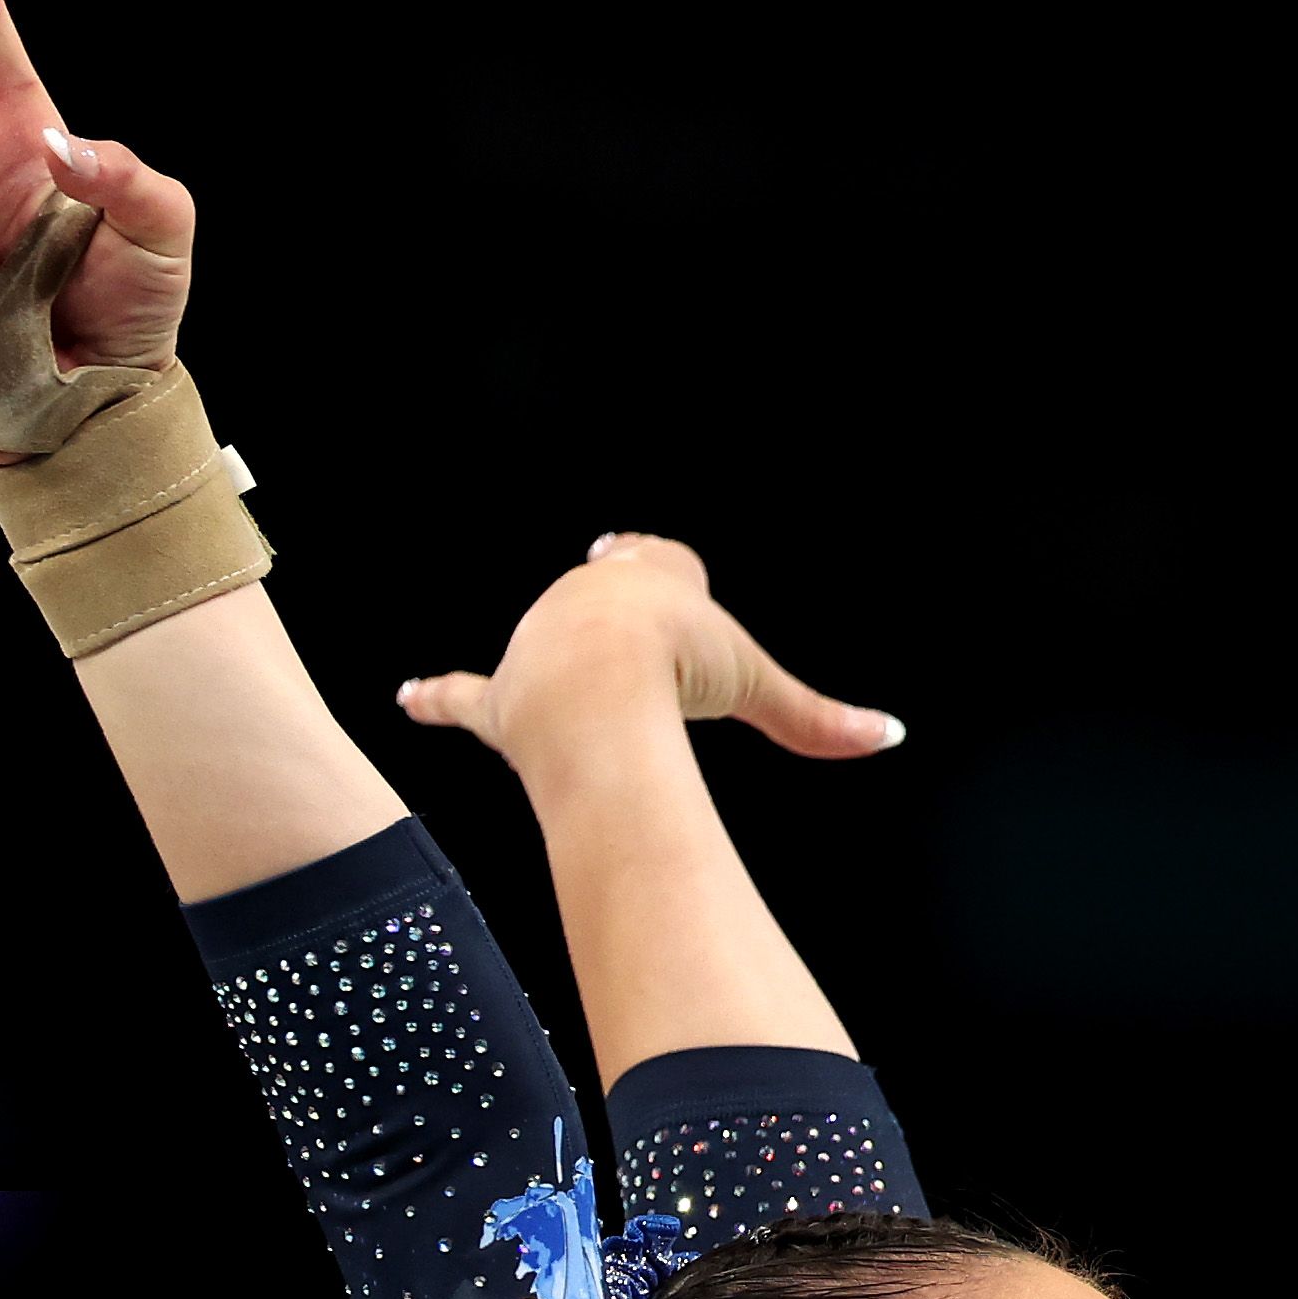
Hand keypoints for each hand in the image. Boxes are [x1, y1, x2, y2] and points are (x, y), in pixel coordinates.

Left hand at [399, 537, 904, 762]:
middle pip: (602, 598)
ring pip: (548, 643)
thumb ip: (814, 719)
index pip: (660, 562)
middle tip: (641, 648)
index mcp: (650, 577)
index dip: (670, 578)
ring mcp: (541, 643)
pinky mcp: (505, 697)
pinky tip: (409, 699)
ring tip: (588, 698)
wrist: (602, 683)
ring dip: (565, 662)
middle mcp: (588, 597)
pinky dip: (440, 699)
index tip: (676, 593)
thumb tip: (888, 736)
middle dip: (619, 616)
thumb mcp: (758, 686)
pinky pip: (466, 697)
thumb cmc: (680, 669)